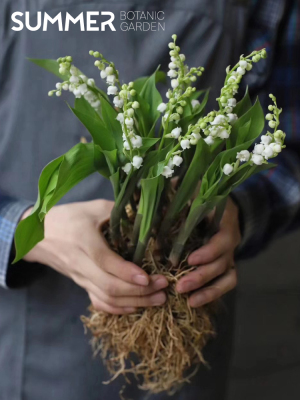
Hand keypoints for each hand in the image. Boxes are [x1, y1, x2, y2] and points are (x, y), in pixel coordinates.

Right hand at [22, 200, 167, 314]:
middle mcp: (81, 264)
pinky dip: (118, 309)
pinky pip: (98, 302)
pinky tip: (136, 307)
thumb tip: (145, 214)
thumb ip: (117, 210)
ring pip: (106, 298)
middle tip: (163, 287)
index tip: (149, 277)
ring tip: (158, 299)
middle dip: (139, 291)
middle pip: (109, 286)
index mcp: (83, 241)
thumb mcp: (92, 207)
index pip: (105, 262)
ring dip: (134, 302)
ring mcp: (80, 278)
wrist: (37, 235)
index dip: (127, 272)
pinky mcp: (81, 284)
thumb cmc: (67, 218)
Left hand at [176, 197, 240, 307]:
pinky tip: (193, 302)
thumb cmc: (200, 195)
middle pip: (222, 262)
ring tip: (188, 300)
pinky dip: (211, 294)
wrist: (218, 203)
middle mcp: (230, 239)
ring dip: (208, 290)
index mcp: (224, 220)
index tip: (190, 260)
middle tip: (180, 286)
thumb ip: (175, 193)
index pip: (223, 239)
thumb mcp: (191, 190)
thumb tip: (148, 196)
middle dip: (202, 276)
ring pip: (226, 277)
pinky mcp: (225, 265)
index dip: (209, 252)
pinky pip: (225, 283)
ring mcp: (229, 254)